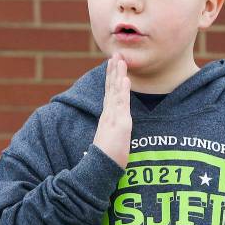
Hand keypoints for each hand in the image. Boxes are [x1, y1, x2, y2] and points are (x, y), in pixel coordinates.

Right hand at [93, 52, 131, 168]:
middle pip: (111, 88)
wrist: (99, 170)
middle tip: (116, 54)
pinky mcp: (119, 124)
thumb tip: (110, 130)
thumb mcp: (109, 142)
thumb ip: (110, 133)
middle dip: (113, 71)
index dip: (111, 79)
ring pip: (115, 91)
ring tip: (120, 59)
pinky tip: (125, 78)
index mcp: (106, 117)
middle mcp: (108, 114)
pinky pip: (121, 103)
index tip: (113, 65)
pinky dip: (123, 90)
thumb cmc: (105, 160)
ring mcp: (113, 118)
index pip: (109, 93)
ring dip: (118, 74)